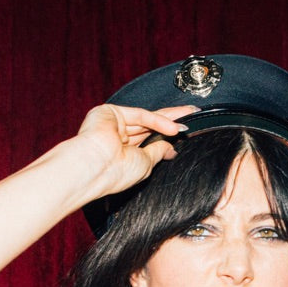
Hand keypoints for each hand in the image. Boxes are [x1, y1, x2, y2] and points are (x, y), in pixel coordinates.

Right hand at [72, 103, 196, 201]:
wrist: (95, 169)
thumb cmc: (116, 174)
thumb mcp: (145, 165)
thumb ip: (157, 152)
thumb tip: (171, 147)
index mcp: (124, 152)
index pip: (150, 139)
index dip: (167, 135)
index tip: (185, 133)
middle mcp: (118, 137)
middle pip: (150, 125)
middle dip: (171, 121)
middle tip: (192, 115)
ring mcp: (114, 123)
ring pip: (146, 118)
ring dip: (168, 119)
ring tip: (187, 121)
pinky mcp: (110, 112)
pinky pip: (140, 115)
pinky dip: (157, 120)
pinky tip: (172, 127)